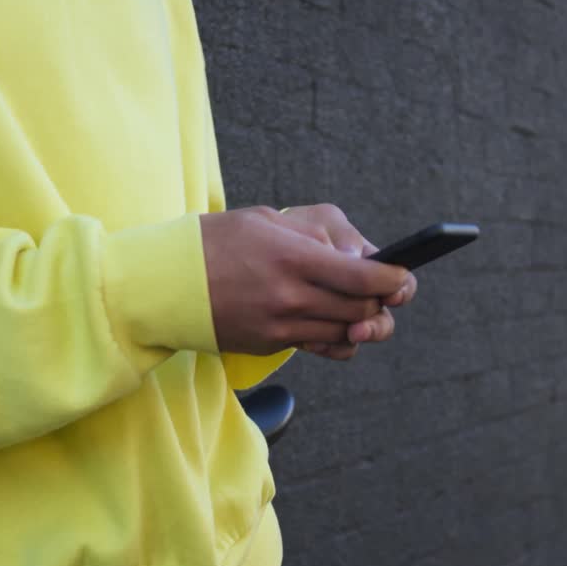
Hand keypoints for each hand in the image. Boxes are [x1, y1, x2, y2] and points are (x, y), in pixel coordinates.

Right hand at [200, 206, 410, 356]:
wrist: (164, 282)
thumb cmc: (216, 240)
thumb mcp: (268, 220)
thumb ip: (317, 237)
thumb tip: (359, 258)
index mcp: (292, 257)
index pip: (364, 277)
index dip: (394, 280)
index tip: (403, 277)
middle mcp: (290, 296)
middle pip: (362, 310)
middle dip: (382, 301)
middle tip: (386, 291)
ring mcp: (279, 326)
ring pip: (345, 333)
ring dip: (360, 321)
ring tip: (359, 305)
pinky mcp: (269, 344)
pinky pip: (319, 345)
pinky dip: (335, 336)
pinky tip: (332, 322)